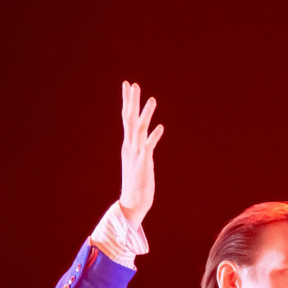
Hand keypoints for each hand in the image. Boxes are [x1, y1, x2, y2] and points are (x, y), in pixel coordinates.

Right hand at [118, 80, 164, 227]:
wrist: (133, 203)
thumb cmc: (137, 183)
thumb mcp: (138, 161)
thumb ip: (141, 148)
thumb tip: (145, 138)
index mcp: (128, 144)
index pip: (126, 118)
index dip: (127, 101)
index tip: (128, 85)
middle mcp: (130, 146)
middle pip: (129, 119)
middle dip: (131, 101)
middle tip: (132, 84)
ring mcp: (135, 154)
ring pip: (139, 129)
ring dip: (146, 114)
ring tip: (152, 99)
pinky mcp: (143, 163)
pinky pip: (148, 146)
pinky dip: (154, 136)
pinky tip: (161, 127)